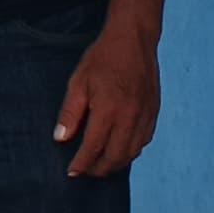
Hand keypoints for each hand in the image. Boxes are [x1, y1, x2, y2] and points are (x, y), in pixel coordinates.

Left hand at [55, 20, 160, 178]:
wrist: (134, 40)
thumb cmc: (102, 58)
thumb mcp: (78, 82)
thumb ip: (70, 113)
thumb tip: (60, 138)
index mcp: (108, 110)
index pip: (94, 148)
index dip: (82, 164)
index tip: (72, 172)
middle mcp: (130, 117)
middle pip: (115, 157)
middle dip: (98, 169)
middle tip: (85, 171)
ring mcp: (145, 116)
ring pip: (131, 153)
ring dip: (115, 164)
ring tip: (100, 165)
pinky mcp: (153, 112)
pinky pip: (143, 142)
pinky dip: (130, 152)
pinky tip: (119, 150)